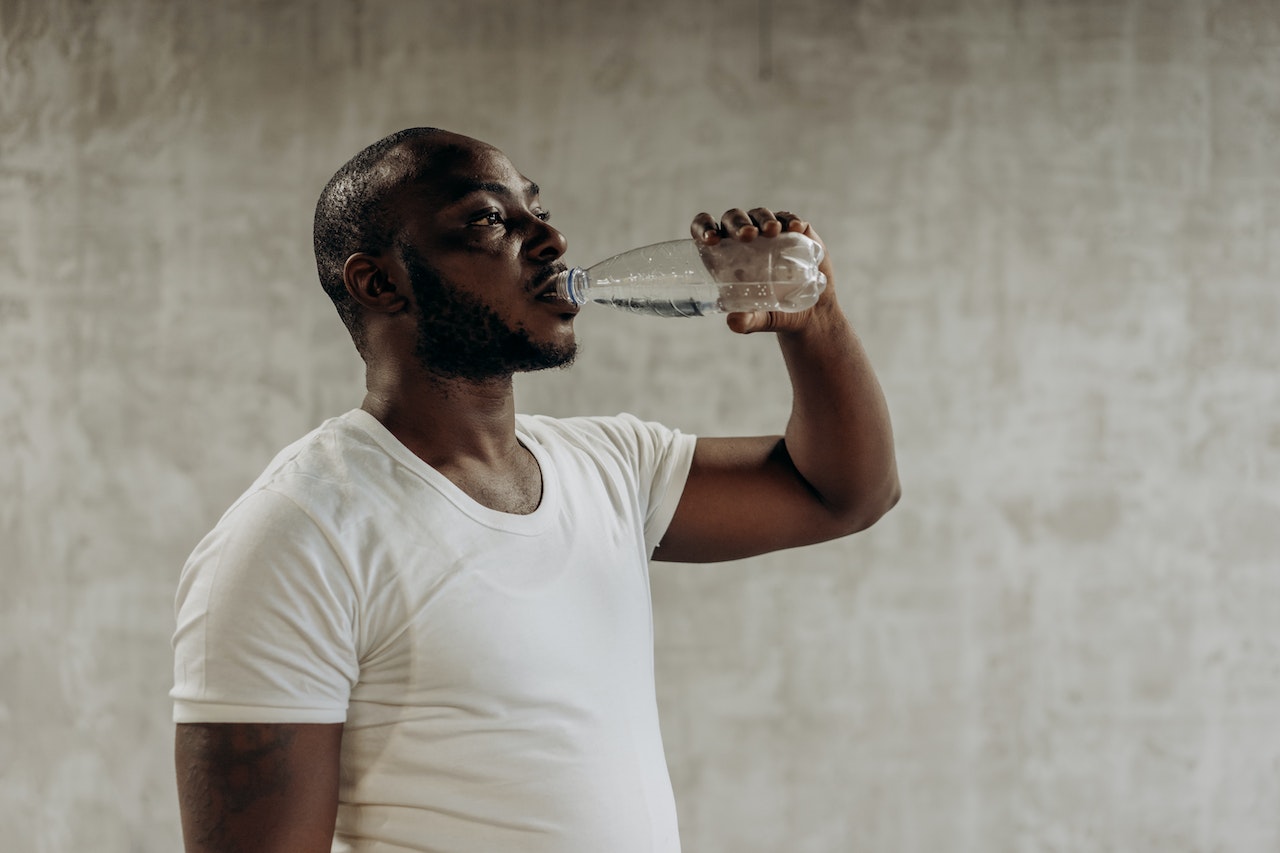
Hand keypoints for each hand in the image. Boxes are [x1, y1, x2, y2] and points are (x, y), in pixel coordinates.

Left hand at [690, 207, 835, 334]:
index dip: (703, 228)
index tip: (711, 240)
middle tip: (748, 235)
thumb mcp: (759, 320)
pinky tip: (796, 227)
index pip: (705, 231)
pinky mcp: (792, 231)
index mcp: (724, 256)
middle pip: (733, 219)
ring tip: (773, 231)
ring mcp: (767, 232)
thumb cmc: (774, 313)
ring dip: (763, 218)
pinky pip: (788, 218)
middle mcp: (743, 239)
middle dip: (738, 223)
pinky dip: (790, 219)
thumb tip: (734, 322)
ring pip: (758, 214)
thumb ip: (746, 321)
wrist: (809, 313)